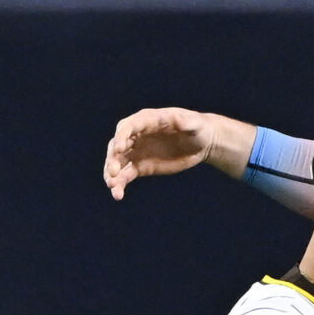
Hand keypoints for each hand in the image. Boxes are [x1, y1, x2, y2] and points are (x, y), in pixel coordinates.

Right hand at [103, 107, 254, 198]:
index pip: (127, 127)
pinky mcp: (141, 166)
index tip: (119, 149)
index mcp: (145, 121)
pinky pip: (126, 175)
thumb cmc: (197, 128)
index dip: (121, 137)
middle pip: (117, 146)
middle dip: (113, 158)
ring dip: (113, 175)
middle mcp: (136, 135)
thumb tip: (179, 119)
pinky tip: (117, 195)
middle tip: (113, 172)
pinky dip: (120, 184)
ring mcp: (136, 152)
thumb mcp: (194, 123)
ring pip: (118, 163)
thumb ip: (185, 122)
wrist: (201, 143)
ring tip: (113, 187)